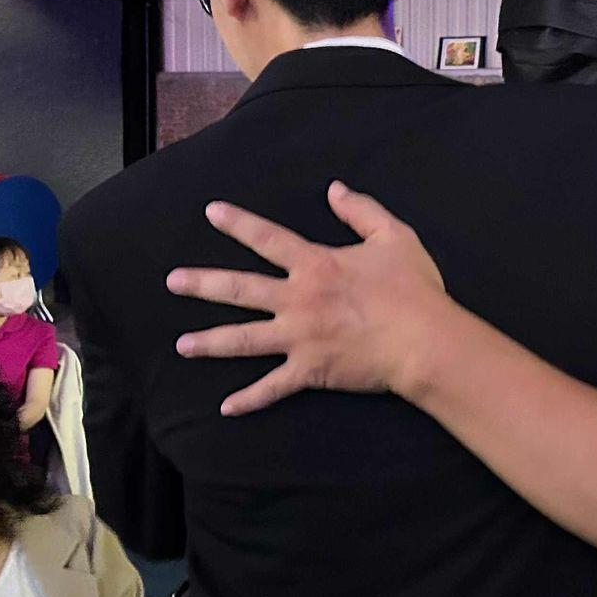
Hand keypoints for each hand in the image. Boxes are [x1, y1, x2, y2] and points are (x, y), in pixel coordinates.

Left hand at [168, 181, 449, 415]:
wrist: (424, 340)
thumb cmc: (413, 289)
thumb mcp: (394, 237)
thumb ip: (361, 211)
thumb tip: (334, 189)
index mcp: (316, 265)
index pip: (267, 239)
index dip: (238, 223)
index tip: (210, 212)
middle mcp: (298, 299)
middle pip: (240, 289)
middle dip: (203, 284)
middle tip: (172, 281)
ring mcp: (300, 337)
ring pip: (244, 340)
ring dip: (210, 342)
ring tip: (182, 344)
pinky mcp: (310, 371)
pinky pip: (273, 387)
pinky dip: (249, 399)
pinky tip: (226, 407)